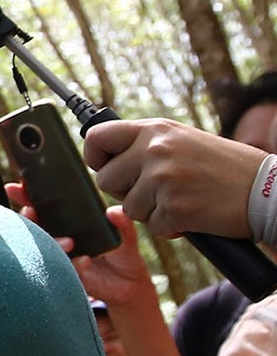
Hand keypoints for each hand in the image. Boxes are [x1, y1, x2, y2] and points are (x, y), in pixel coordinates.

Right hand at [6, 187, 153, 308]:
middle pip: (34, 225)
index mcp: (67, 223)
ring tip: (70, 242)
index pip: (42, 207)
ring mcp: (60, 256)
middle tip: (31, 211)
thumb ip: (123, 222)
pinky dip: (73, 263)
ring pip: (43, 247)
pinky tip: (86, 260)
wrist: (129, 284)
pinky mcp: (66, 275)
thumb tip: (112, 211)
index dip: (26, 196)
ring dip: (52, 242)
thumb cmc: (122, 254)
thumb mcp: (126, 235)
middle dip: (28, 217)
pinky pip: (62, 268)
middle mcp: (58, 237)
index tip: (15, 187)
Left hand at [83, 118, 263, 238]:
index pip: (96, 136)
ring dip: (150, 211)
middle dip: (124, 191)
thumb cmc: (226, 167)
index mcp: (155, 129)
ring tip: (182, 199)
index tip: (104, 166)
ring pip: (127, 207)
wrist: (267, 189)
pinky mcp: (173, 207)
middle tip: (156, 191)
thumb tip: (105, 155)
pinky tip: (193, 213)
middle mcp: (155, 149)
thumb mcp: (183, 141)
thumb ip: (146, 145)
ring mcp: (163, 178)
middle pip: (104, 180)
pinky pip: (152, 226)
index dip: (95, 156)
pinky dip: (170, 226)